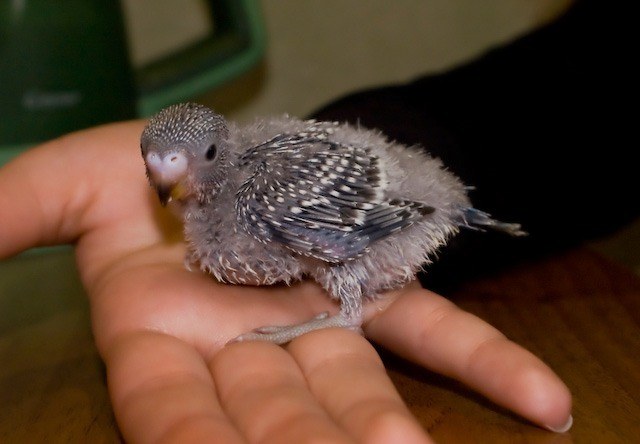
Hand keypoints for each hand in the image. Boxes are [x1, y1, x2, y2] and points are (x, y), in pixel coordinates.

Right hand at [0, 121, 571, 442]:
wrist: (227, 148)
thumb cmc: (152, 163)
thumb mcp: (80, 177)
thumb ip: (25, 209)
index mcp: (167, 331)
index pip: (176, 411)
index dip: (196, 442)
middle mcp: (247, 343)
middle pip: (276, 417)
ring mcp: (320, 319)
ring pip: (352, 390)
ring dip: (383, 430)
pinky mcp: (376, 290)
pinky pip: (434, 330)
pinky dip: (488, 363)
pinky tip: (545, 405)